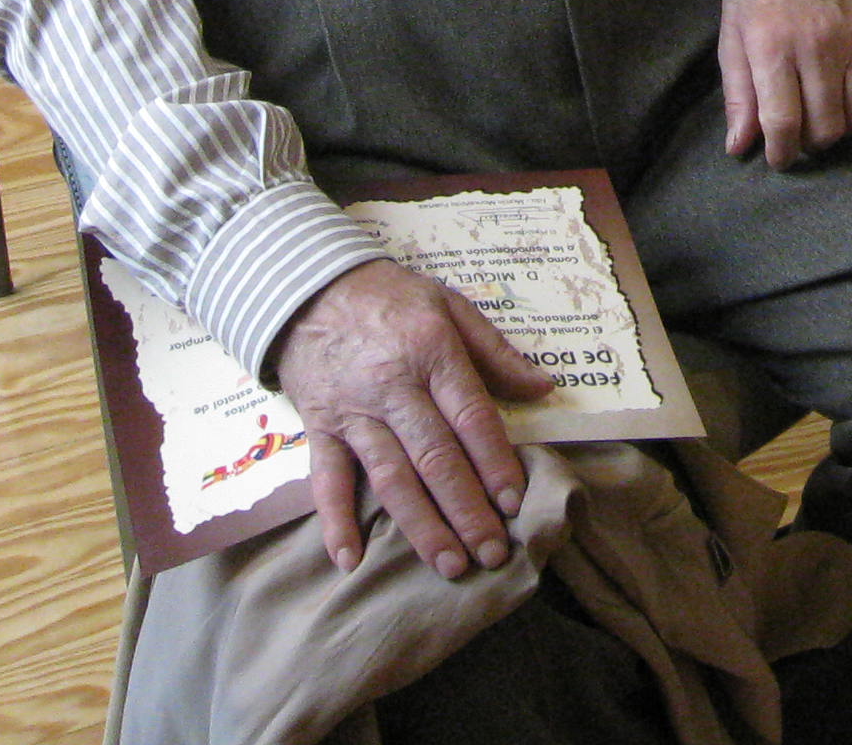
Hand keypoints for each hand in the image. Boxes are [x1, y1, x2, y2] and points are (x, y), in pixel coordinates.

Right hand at [273, 258, 553, 579]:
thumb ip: (496, 351)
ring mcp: (353, 412)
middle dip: (467, 510)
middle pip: (436, 458)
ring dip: (421, 526)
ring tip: (449, 565)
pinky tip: (351, 559)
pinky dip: (335, 520)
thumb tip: (543, 387)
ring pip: (391, 477)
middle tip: (492, 553)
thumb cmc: (390, 297)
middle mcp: (394, 388)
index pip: (471, 417)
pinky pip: (326, 479)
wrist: (307, 287)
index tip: (515, 502)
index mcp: (432, 353)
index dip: (495, 463)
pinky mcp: (319, 428)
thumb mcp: (450, 304)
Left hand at [719, 0, 851, 166]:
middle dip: (811, 145)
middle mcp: (817, 45)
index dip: (781, 152)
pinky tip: (847, 95)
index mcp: (773, 47)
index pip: (784, 121)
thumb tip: (739, 147)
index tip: (778, 158)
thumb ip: (738, 96)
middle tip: (799, 137)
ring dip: (841, 128)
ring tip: (824, 118)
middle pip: (826, 126)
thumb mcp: (732, 40)